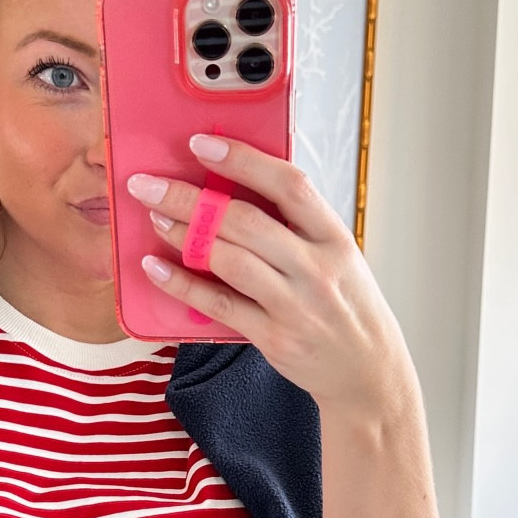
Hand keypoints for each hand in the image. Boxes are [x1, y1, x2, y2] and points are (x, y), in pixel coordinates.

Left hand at [127, 133, 411, 419]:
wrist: (368, 372)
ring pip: (230, 260)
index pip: (289, 185)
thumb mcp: (339, 257)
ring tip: (154, 217)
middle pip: (245, 221)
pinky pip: (220, 304)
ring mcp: (295, 305)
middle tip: (149, 184)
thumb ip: (297, 227)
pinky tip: (157, 268)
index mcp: (335, 238)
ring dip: (184, 235)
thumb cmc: (348, 308)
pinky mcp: (274, 337)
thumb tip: (234, 189)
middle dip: (189, 197)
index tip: (202, 144)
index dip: (243, 159)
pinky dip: (184, 284)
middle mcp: (317, 268)